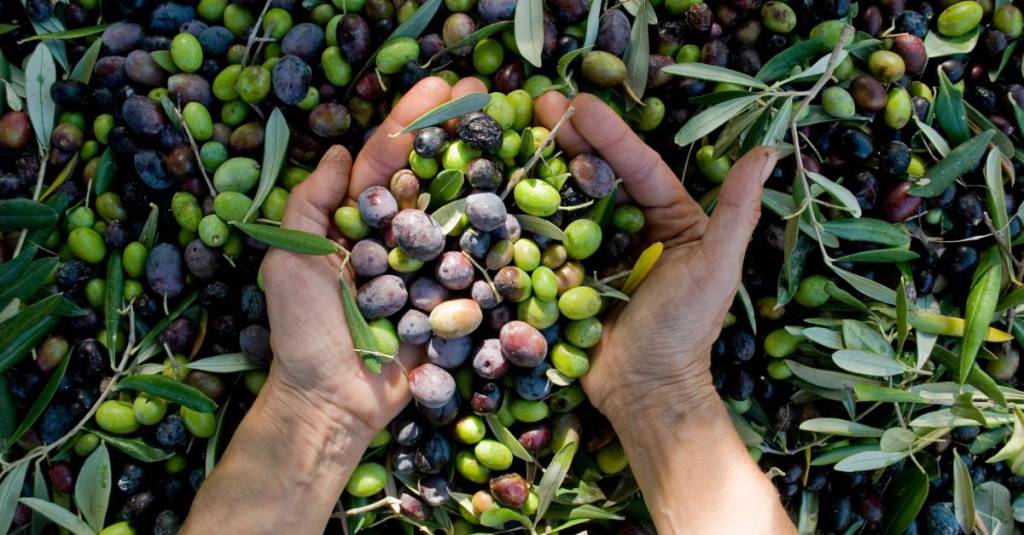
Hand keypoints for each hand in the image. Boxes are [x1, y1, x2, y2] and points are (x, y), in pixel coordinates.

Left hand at [260, 76, 487, 434]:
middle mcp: (395, 236)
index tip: (443, 86)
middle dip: (456, 131)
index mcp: (355, 222)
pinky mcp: (452, 299)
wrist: (334, 403)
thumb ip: (310, 204)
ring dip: (483, 169)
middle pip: (430, 175)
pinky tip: (521, 199)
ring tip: (512, 132)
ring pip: (458, 211)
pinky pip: (477, 263)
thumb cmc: (304, 333)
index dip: (412, 121)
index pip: (386, 160)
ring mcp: (427, 266)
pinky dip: (497, 233)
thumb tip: (340, 153)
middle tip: (488, 93)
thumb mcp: (289, 260)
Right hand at [535, 92, 778, 426]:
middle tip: (539, 103)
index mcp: (671, 219)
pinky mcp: (566, 275)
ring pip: (570, 200)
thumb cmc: (686, 330)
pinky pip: (548, 239)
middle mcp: (632, 228)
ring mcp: (596, 251)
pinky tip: (507, 185)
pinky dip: (529, 213)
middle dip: (571, 138)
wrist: (643, 390)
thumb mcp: (716, 266)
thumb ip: (737, 210)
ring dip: (545, 166)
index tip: (579, 103)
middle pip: (599, 174)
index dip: (610, 134)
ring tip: (520, 132)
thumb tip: (767, 151)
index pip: (638, 167)